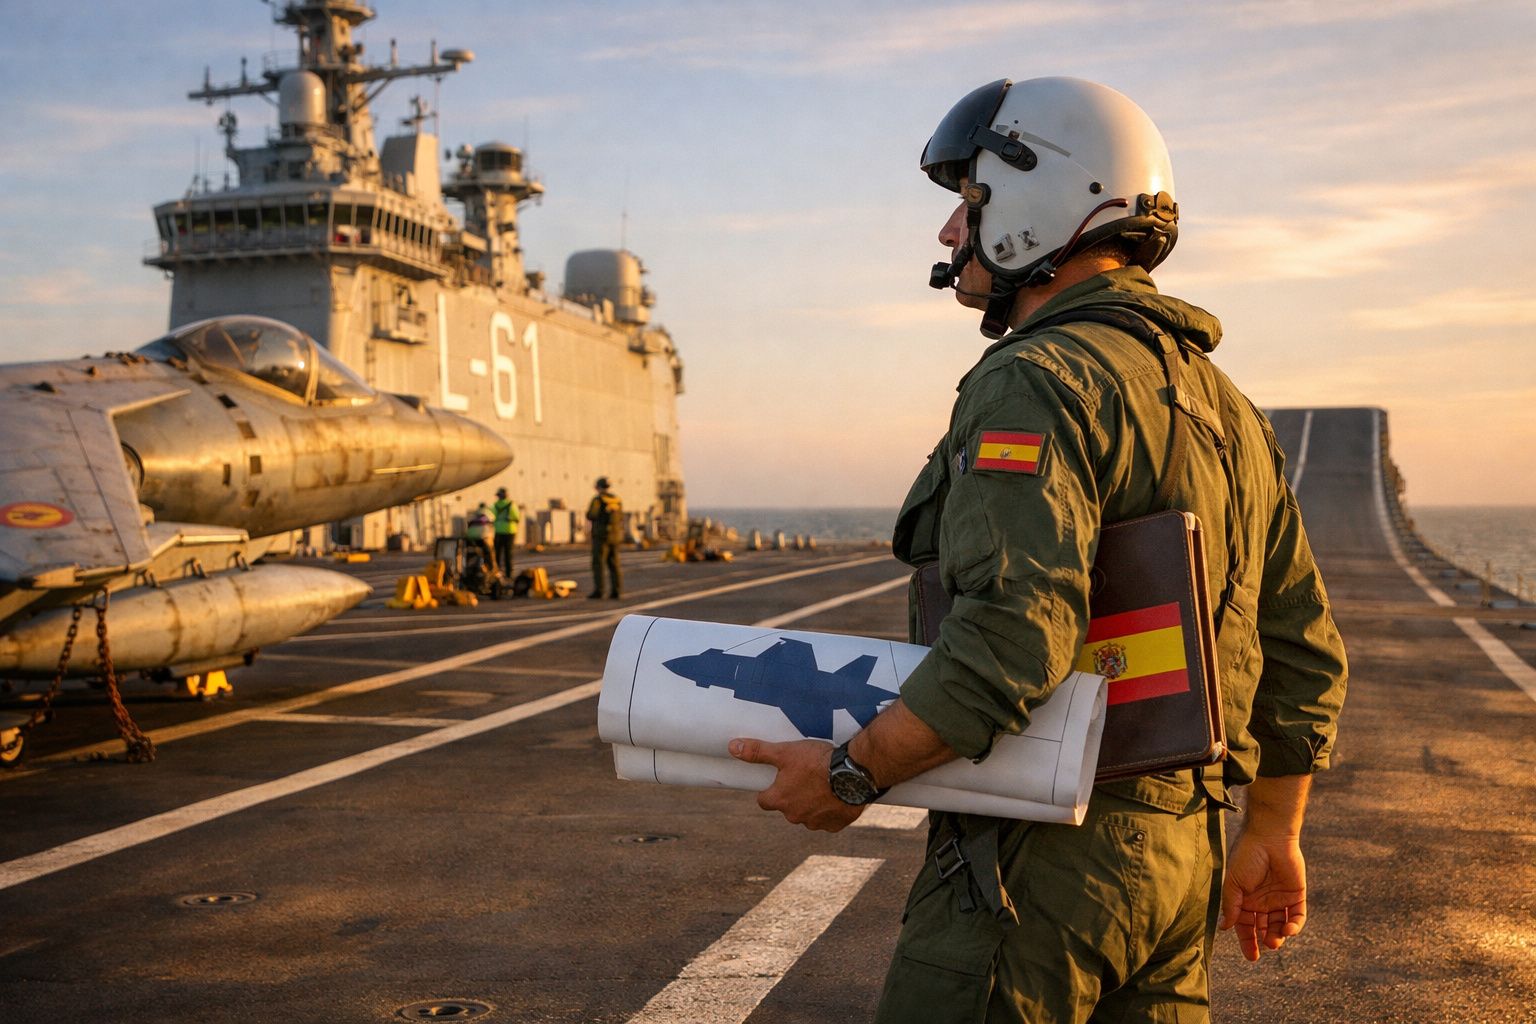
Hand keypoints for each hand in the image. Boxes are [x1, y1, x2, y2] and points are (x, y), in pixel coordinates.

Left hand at [728, 737, 862, 832]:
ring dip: (812, 804)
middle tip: (805, 777)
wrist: (854, 773)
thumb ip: (758, 752)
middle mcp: (795, 816)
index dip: (769, 790)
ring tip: (822, 784)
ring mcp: (816, 823)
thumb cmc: (817, 762)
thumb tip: (732, 747)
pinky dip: (830, 810)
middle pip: (787, 808)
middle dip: (793, 796)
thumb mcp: (785, 752)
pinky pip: (828, 820)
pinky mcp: (835, 826)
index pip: (764, 800)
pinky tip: (836, 795)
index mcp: (780, 800)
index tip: (778, 780)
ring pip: (808, 815)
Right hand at [1219, 831, 1306, 961]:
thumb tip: (1225, 927)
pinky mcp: (1296, 895)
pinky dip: (1294, 926)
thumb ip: (1231, 906)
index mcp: (1244, 899)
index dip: (1246, 940)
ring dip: (1278, 936)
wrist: (1270, 837)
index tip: (1250, 956)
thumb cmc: (1246, 856)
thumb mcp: (1233, 883)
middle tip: (1262, 950)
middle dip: (1262, 941)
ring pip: (1280, 925)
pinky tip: (1288, 930)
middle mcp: (1262, 901)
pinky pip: (1297, 916)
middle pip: (1263, 928)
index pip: (1245, 925)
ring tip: (1274, 942)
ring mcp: (1279, 899)